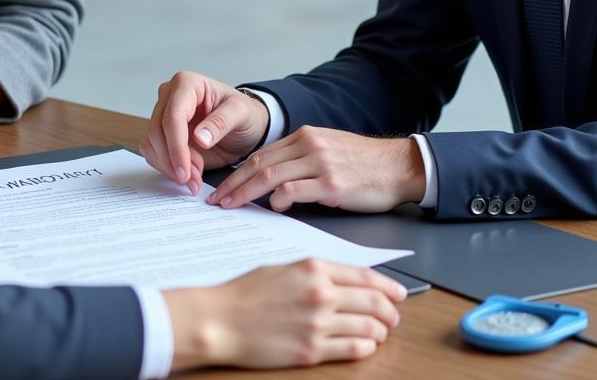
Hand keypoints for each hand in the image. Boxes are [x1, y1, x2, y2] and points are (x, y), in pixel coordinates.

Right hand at [140, 71, 268, 194]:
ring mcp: (163, 115)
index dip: (176, 145)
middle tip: (193, 180)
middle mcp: (169, 96)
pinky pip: (154, 153)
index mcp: (186, 84)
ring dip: (170, 167)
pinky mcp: (162, 134)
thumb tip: (200, 137)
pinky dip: (168, 168)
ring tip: (195, 177)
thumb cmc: (244, 114)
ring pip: (152, 144)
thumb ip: (222, 122)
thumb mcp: (241, 114)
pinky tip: (189, 173)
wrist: (243, 126)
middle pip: (157, 131)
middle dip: (174, 160)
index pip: (173, 116)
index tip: (185, 170)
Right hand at [164, 259, 404, 370]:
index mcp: (313, 268)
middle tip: (394, 315)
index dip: (387, 286)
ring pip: (369, 328)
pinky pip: (353, 349)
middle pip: (373, 303)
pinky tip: (365, 345)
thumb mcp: (282, 268)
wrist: (222, 319)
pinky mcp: (312, 351)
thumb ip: (314, 272)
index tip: (398, 292)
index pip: (364, 277)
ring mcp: (318, 324)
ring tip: (380, 332)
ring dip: (380, 331)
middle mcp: (320, 294)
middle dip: (390, 311)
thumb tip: (341, 280)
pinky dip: (365, 347)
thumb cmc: (245, 292)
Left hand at [209, 126, 426, 212]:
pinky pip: (297, 189)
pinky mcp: (333, 184)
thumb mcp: (327, 151)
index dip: (237, 172)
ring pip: (271, 175)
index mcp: (304, 136)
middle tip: (216, 200)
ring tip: (232, 205)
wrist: (398, 166)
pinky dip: (280, 199)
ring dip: (246, 192)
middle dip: (234, 183)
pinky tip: (273, 208)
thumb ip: (300, 161)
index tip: (222, 187)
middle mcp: (308, 145)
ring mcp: (320, 163)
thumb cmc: (363, 164)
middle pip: (259, 164)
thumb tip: (273, 183)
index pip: (260, 154)